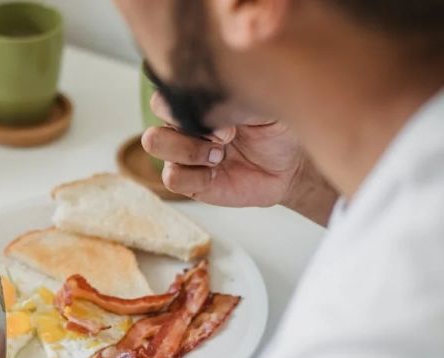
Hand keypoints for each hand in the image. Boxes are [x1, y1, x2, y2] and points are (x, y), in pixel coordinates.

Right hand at [142, 92, 336, 225]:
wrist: (290, 165)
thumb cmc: (275, 127)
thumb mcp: (261, 99)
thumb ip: (235, 90)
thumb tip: (215, 93)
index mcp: (195, 101)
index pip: (164, 93)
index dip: (185, 103)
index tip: (225, 113)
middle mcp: (181, 125)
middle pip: (154, 114)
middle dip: (188, 127)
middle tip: (226, 136)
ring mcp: (182, 154)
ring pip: (154, 144)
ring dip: (189, 150)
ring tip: (221, 156)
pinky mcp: (189, 181)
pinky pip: (171, 178)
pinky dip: (195, 176)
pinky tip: (218, 173)